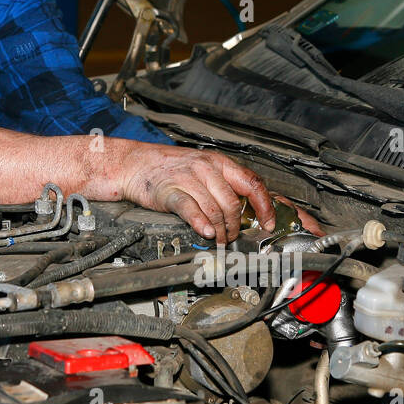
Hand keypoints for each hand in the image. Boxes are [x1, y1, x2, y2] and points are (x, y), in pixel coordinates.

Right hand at [110, 143, 274, 243]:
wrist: (134, 163)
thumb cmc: (170, 169)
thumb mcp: (203, 169)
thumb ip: (224, 186)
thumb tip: (248, 209)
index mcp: (219, 163)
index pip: (252, 183)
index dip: (264, 206)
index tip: (268, 223)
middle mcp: (206, 168)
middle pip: (233, 203)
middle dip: (236, 226)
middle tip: (233, 237)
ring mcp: (188, 178)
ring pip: (215, 210)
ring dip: (221, 231)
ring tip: (220, 241)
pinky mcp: (170, 191)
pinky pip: (191, 209)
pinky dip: (201, 224)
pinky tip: (207, 232)